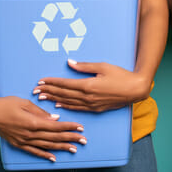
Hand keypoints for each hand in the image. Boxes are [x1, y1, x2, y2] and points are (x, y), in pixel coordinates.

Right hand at [0, 95, 85, 161]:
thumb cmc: (7, 103)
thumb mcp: (25, 103)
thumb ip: (41, 112)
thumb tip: (56, 119)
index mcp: (32, 122)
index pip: (55, 126)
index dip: (69, 127)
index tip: (80, 128)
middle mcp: (29, 134)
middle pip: (54, 137)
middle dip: (70, 138)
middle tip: (84, 140)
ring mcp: (23, 141)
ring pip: (46, 146)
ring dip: (61, 148)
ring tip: (74, 149)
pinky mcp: (18, 144)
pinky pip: (33, 151)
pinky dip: (44, 155)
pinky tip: (54, 158)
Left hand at [35, 60, 150, 112]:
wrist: (136, 89)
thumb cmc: (121, 75)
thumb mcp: (103, 66)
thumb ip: (84, 66)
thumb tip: (69, 63)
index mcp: (88, 85)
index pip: (65, 84)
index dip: (52, 82)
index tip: (41, 80)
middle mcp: (87, 96)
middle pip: (63, 94)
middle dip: (48, 91)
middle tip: (35, 90)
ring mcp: (91, 104)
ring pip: (68, 102)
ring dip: (54, 99)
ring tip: (42, 98)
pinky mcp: (96, 109)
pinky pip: (77, 108)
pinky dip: (66, 106)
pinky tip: (59, 105)